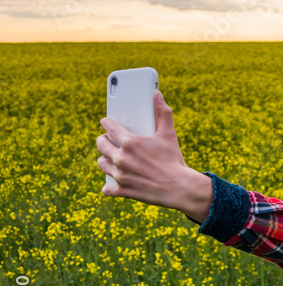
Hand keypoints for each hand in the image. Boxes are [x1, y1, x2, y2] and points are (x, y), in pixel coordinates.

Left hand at [96, 91, 211, 220]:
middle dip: (103, 140)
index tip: (106, 122)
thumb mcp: (169, 135)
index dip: (106, 123)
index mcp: (129, 142)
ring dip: (105, 160)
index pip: (109, 127)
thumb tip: (157, 95)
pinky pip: (107, 188)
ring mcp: (119, 175)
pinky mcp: (122, 190)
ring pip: (102, 164)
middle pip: (101, 145)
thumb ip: (163, 113)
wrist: (179, 188)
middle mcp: (120, 157)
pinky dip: (109, 186)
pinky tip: (113, 183)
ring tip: (111, 158)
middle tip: (108, 140)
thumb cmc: (174, 160)